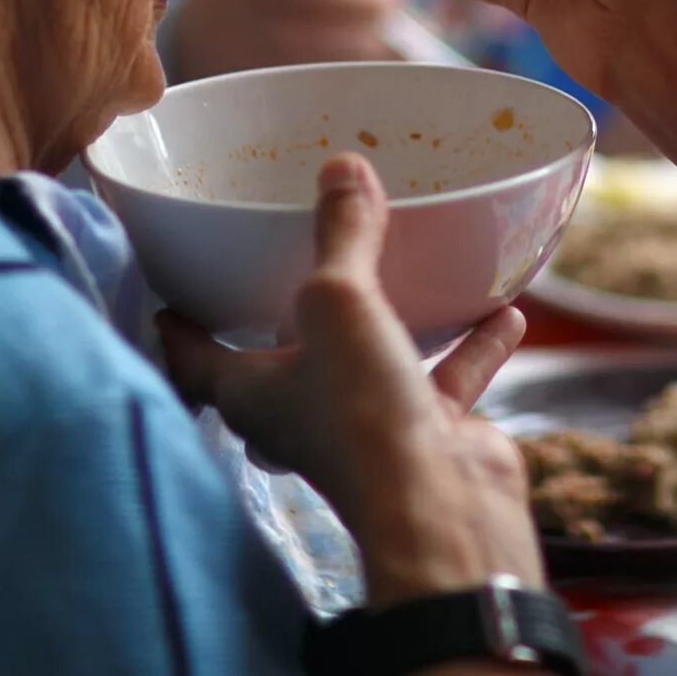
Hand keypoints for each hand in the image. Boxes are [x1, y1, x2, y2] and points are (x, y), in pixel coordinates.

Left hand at [160, 156, 542, 603]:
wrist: (444, 507)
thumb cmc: (362, 415)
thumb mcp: (340, 302)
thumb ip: (342, 234)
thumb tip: (341, 169)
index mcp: (253, 391)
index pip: (196, 357)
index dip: (181, 325)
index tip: (173, 292)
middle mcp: (303, 412)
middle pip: (282, 357)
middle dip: (287, 316)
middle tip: (293, 258)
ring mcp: (368, 425)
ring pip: (370, 362)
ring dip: (389, 321)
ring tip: (408, 267)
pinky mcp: (426, 433)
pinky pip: (448, 376)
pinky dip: (472, 343)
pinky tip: (503, 306)